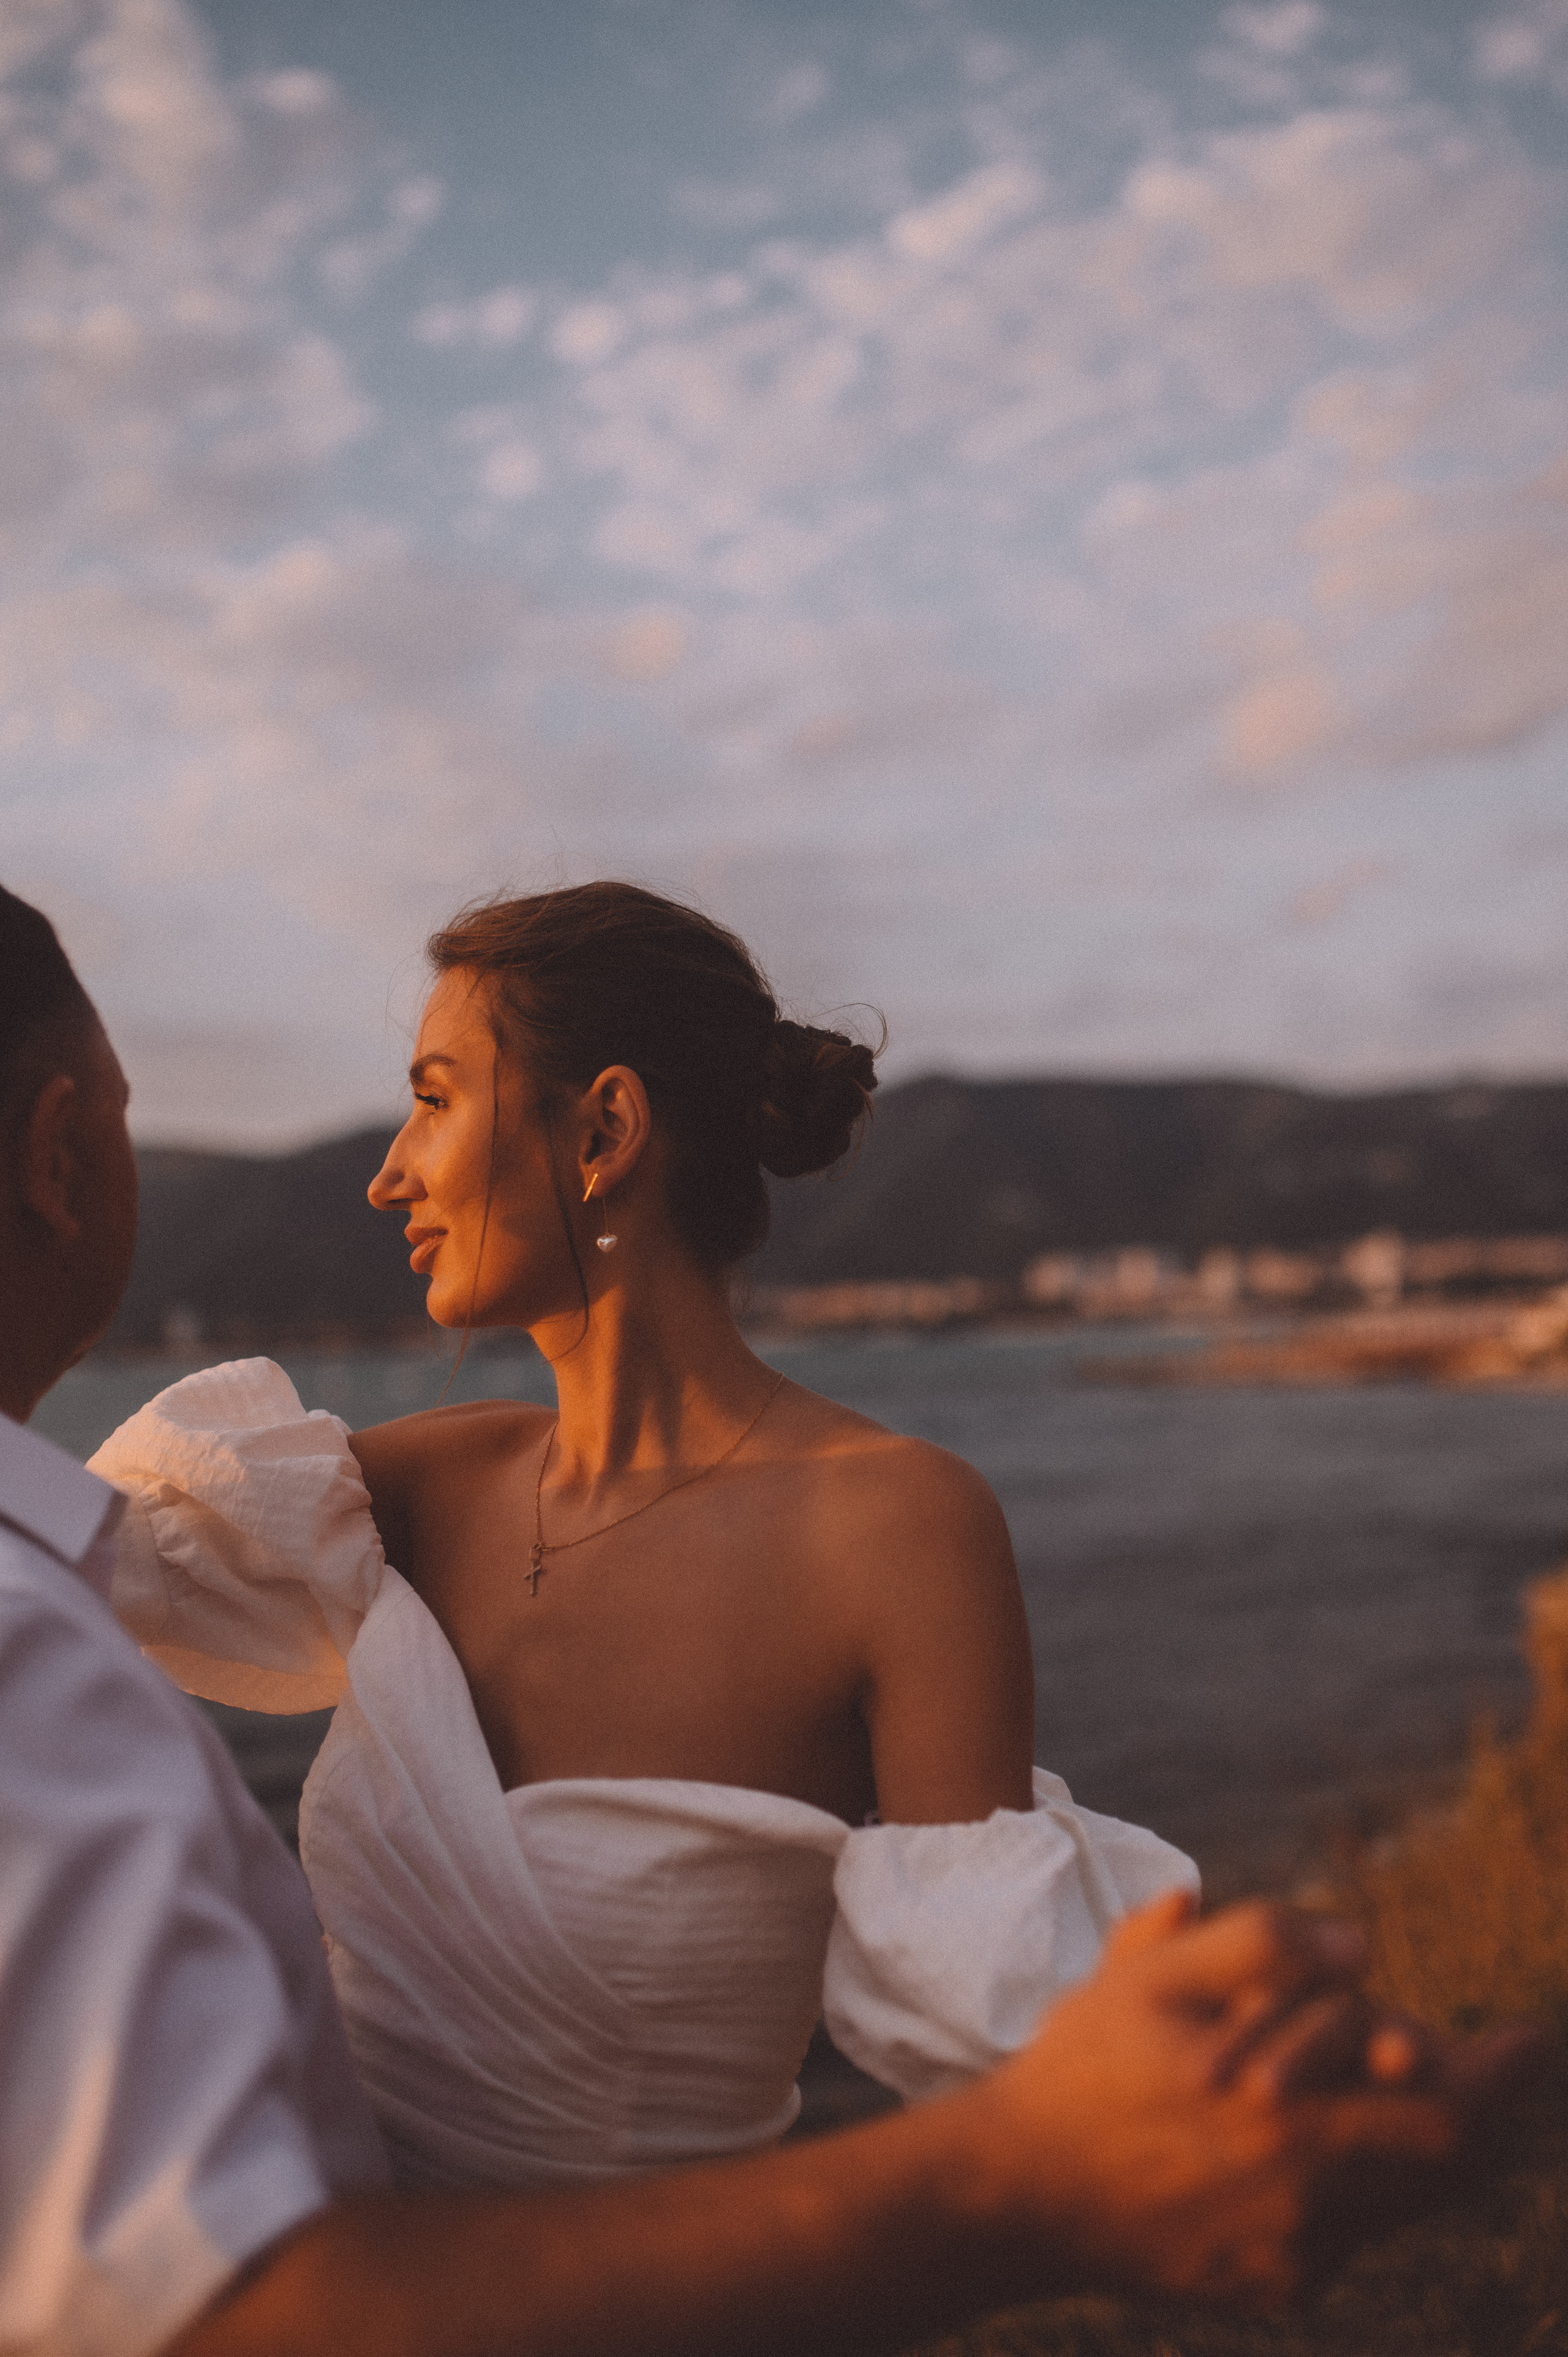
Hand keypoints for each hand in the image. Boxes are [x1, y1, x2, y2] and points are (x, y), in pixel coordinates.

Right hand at [978, 1890, 1537, 2306]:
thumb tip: (1358, 1945)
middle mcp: (1303, 2201)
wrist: (1016, 2191)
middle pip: (1443, 2165)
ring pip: (1402, 2200)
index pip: (1445, 2114)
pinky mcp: (1271, 2288)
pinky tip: (1303, 2140)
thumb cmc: (1084, 2067)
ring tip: (1380, 2088)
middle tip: (1455, 2056)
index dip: (1494, 2075)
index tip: (1526, 2041)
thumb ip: (1260, 1943)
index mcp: (1281, 2118)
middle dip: (1462, 2105)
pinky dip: (1354, 2183)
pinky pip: (1350, 2233)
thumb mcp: (1153, 1976)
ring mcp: (1291, 2256)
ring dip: (1407, 2142)